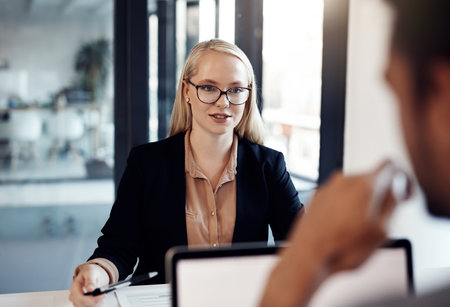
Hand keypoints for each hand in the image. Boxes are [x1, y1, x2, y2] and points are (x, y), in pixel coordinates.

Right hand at [69, 263, 108, 306]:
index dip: (92, 300)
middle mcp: (73, 295)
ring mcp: (76, 300)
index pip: (81, 298)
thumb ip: (90, 280)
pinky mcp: (80, 303)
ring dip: (94, 305)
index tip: (103, 296)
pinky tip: (99, 301)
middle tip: (103, 297)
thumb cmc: (88, 273)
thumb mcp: (90, 273)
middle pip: (82, 305)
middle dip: (95, 302)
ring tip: (102, 298)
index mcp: (74, 287)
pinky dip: (94, 305)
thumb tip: (90, 289)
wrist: (88, 274)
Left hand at [260, 162, 401, 306]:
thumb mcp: (382, 230)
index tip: (402, 194)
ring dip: (360, 203)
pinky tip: (342, 228)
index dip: (402, 179)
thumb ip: (393, 203)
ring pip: (353, 189)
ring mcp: (327, 188)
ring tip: (358, 229)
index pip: (390, 165)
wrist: (308, 257)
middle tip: (381, 218)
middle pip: (371, 178)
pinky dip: (343, 208)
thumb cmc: (341, 248)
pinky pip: (337, 197)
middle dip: (380, 194)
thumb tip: (397, 189)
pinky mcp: (316, 198)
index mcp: (364, 184)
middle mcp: (344, 180)